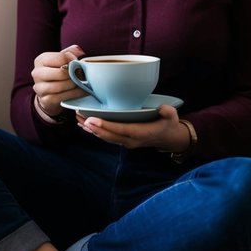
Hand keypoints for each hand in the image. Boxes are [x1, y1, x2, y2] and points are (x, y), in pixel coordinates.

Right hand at [31, 45, 85, 114]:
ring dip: (74, 85)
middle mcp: (37, 73)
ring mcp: (39, 87)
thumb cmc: (57, 73)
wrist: (49, 93)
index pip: (61, 57)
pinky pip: (61, 97)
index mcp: (41, 60)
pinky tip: (82, 91)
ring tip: (83, 83)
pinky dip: (74, 94)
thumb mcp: (62, 60)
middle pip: (61, 73)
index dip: (74, 61)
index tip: (79, 64)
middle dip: (74, 75)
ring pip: (61, 86)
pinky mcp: (45, 100)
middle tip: (83, 75)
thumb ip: (70, 53)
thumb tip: (80, 51)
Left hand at [77, 103, 191, 152]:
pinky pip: (107, 137)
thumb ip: (168, 112)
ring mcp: (126, 142)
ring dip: (92, 130)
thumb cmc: (168, 125)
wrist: (169, 139)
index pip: (120, 130)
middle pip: (109, 135)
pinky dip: (96, 132)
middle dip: (93, 127)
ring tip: (79, 120)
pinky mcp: (123, 141)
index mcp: (141, 133)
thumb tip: (162, 108)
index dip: (105, 125)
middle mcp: (131, 140)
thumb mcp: (172, 117)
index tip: (92, 120)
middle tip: (80, 117)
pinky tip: (86, 126)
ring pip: (106, 137)